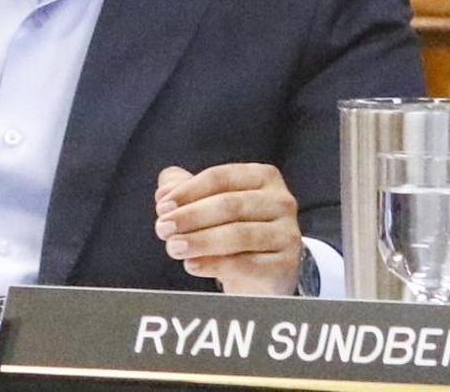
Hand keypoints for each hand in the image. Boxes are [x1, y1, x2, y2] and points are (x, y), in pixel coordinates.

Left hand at [154, 163, 300, 295]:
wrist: (263, 272)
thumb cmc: (232, 228)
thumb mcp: (209, 202)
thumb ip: (183, 189)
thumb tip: (163, 192)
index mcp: (262, 177)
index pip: (220, 177)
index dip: (187, 191)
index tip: (162, 206)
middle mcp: (281, 202)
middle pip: (228, 205)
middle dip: (189, 216)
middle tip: (162, 228)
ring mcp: (287, 234)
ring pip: (237, 235)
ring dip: (199, 240)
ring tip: (173, 247)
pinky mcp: (286, 266)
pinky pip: (245, 264)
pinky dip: (214, 265)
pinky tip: (192, 264)